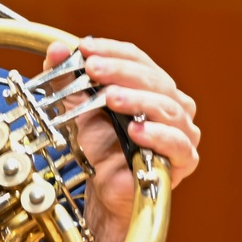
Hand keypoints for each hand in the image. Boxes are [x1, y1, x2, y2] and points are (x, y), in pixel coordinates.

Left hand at [43, 36, 200, 241]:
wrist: (103, 192)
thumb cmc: (100, 150)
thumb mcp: (77, 109)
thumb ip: (66, 79)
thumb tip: (57, 50)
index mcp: (151, 87)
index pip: (137, 59)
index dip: (112, 51)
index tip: (85, 48)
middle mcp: (172, 105)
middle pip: (153, 80)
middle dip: (120, 71)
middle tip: (93, 68)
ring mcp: (181, 132)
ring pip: (168, 108)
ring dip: (137, 100)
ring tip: (110, 97)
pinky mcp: (183, 160)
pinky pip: (178, 145)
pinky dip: (157, 136)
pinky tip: (136, 131)